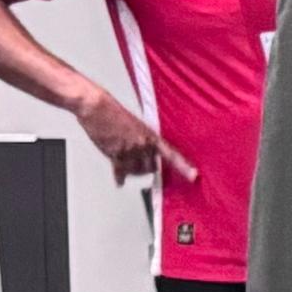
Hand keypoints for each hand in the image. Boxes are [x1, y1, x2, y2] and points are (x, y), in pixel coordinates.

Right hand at [74, 90, 189, 187]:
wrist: (97, 108)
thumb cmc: (114, 112)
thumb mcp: (137, 124)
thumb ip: (144, 138)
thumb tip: (145, 152)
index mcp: (152, 136)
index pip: (172, 155)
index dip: (183, 167)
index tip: (193, 177)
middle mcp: (143, 145)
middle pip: (151, 168)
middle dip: (146, 168)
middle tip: (140, 166)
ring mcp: (129, 151)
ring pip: (136, 172)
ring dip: (132, 172)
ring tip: (127, 166)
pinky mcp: (115, 155)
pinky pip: (120, 172)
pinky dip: (119, 178)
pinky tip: (120, 183)